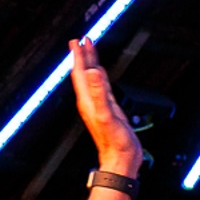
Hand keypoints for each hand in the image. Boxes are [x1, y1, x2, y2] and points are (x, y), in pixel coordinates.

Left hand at [69, 39, 142, 176]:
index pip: (81, 73)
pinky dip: (100, 77)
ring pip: (92, 79)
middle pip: (84, 73)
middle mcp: (91, 101)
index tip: (78, 41)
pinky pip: (101, 88)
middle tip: (82, 40)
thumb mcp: (107, 115)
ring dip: (91, 64)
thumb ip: (99, 93)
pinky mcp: (109, 109)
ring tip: (89, 51)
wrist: (121, 159)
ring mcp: (99, 105)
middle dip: (83, 56)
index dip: (79, 57)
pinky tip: (100, 73)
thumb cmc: (115, 142)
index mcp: (88, 101)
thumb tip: (92, 72)